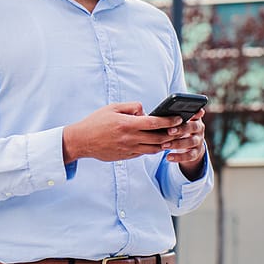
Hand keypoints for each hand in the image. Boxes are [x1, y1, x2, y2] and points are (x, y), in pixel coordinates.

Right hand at [62, 102, 184, 163]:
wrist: (82, 141)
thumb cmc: (96, 122)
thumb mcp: (113, 108)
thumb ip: (131, 107)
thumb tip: (145, 111)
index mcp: (127, 124)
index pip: (154, 123)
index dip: (169, 121)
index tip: (178, 118)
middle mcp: (130, 138)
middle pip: (158, 138)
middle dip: (172, 133)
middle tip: (181, 129)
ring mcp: (128, 149)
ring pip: (153, 148)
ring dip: (165, 143)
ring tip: (172, 137)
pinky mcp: (126, 156)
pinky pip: (144, 153)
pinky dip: (152, 148)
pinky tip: (157, 143)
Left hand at [159, 110, 206, 179]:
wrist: (190, 146)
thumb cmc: (180, 129)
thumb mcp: (179, 122)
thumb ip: (173, 116)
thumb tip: (159, 109)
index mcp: (194, 118)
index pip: (195, 114)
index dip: (190, 115)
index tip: (179, 117)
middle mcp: (199, 128)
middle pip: (193, 127)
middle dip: (181, 129)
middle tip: (169, 131)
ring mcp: (199, 141)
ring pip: (190, 142)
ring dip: (177, 144)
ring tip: (164, 145)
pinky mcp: (196, 153)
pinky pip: (189, 156)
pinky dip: (179, 157)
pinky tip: (168, 157)